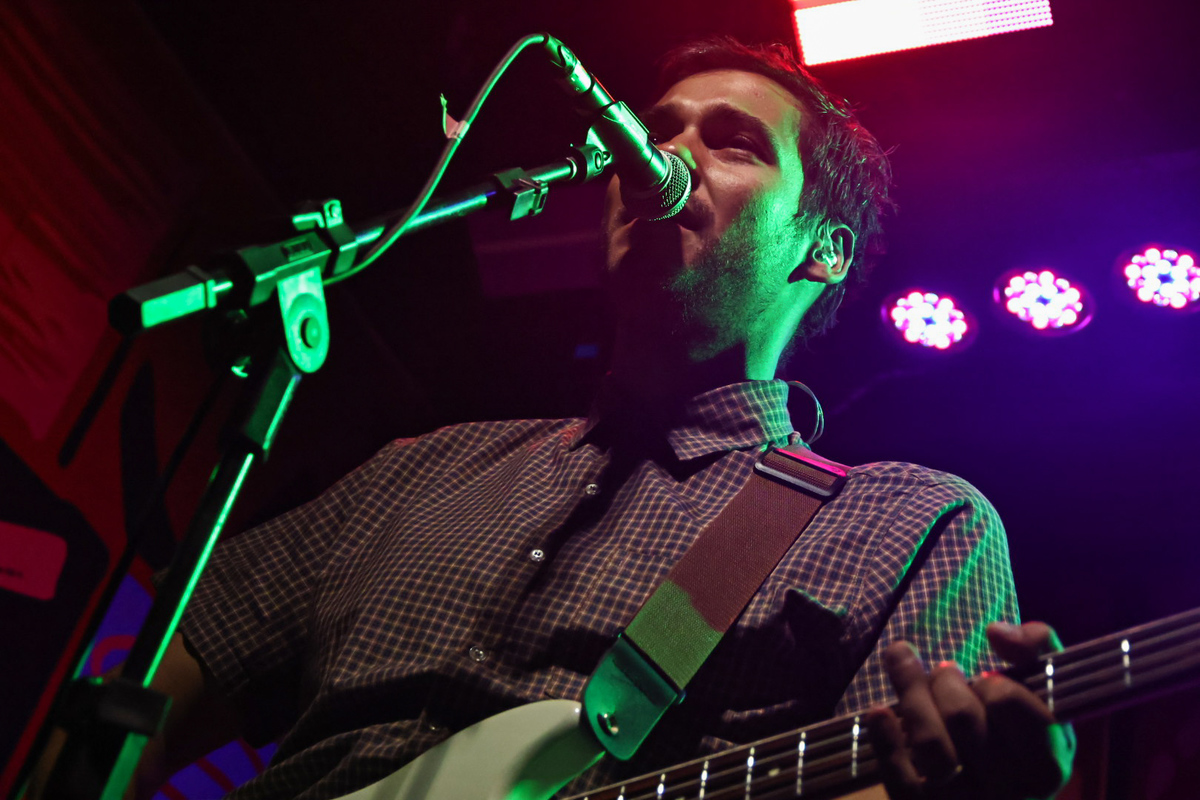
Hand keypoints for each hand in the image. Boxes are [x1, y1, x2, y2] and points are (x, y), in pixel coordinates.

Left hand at [867, 622, 1075, 799]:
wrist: (998, 797)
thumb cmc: (1018, 734)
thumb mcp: (1044, 695)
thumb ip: (1036, 648)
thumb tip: (997, 631)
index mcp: (1047, 763)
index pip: (1008, 703)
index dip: (990, 682)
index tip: (984, 678)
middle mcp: (1010, 791)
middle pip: (962, 718)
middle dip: (944, 681)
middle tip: (943, 670)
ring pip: (930, 746)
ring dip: (912, 697)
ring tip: (909, 672)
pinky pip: (900, 778)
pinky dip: (885, 740)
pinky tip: (878, 712)